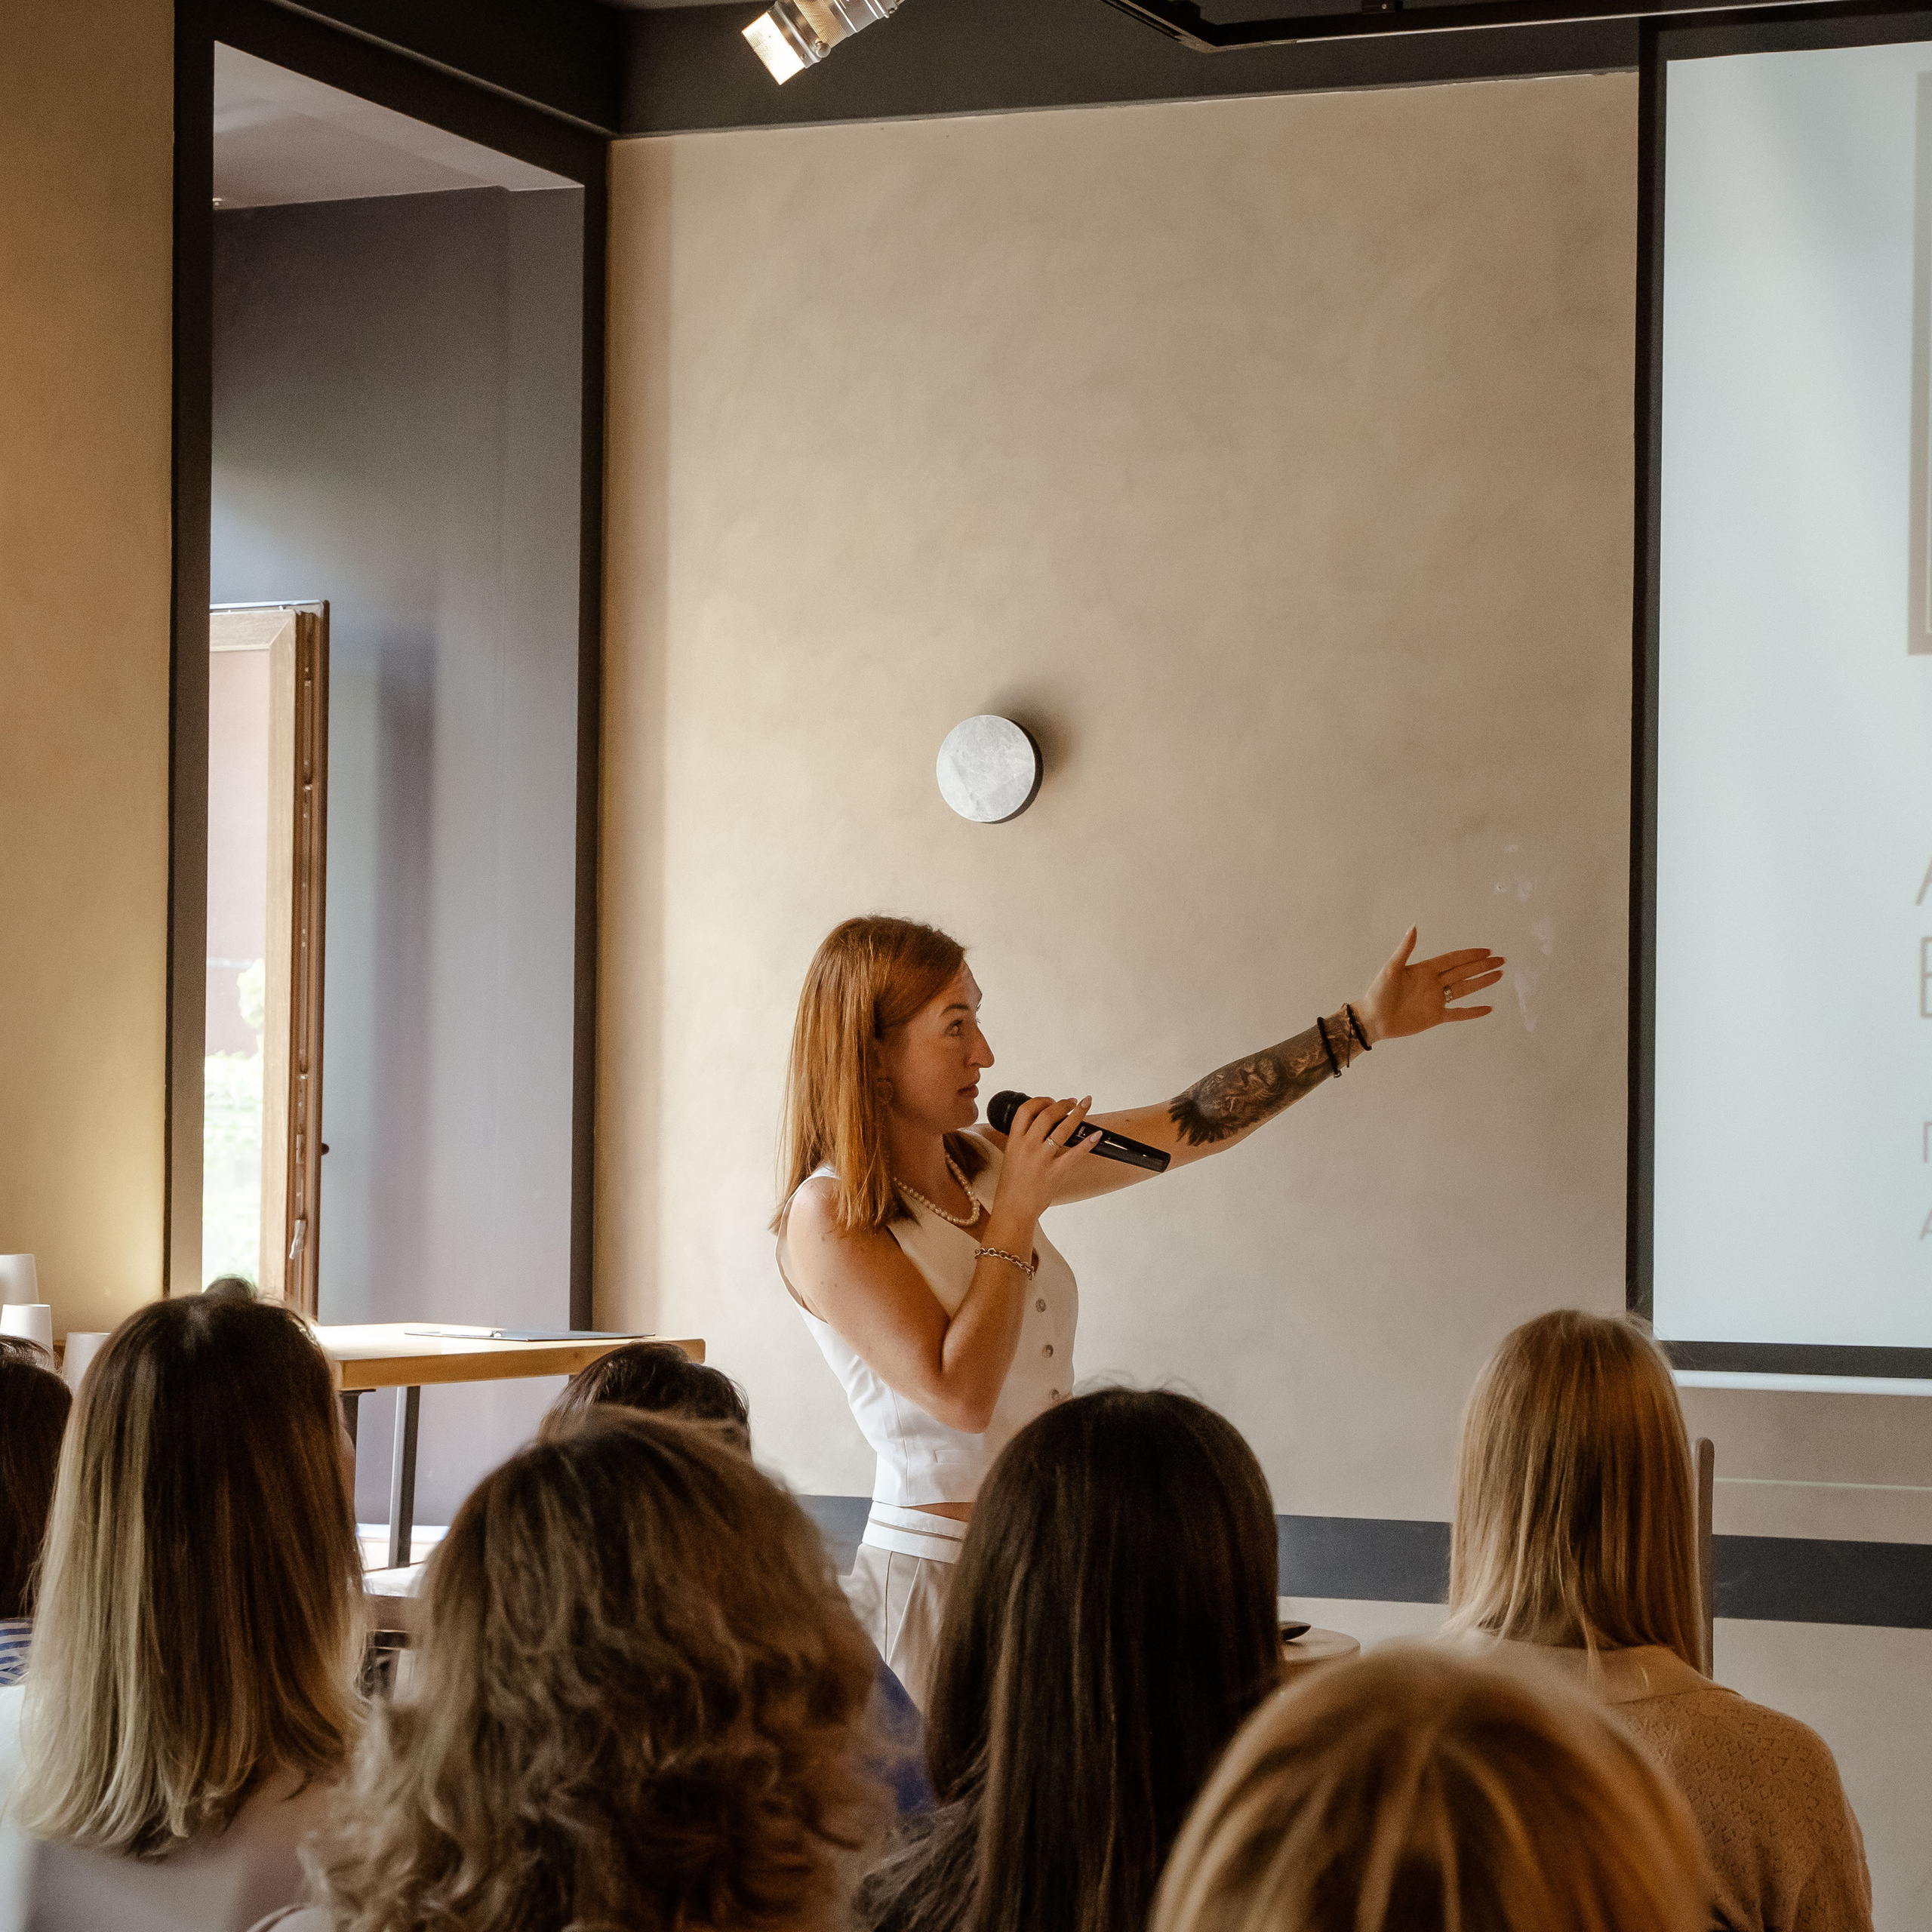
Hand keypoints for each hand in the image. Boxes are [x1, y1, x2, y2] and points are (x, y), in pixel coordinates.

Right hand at [991, 1095, 1099, 1226]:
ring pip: (1062, 1129)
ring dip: (1076, 1114)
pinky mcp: (1054, 1172)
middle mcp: (1027, 1146)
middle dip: (1062, 1104)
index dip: (1040, 1100)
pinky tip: (1096, 1134)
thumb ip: (1023, 1140)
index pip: (1025, 1110)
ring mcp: (1041, 1159)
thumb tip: (1041, 1126)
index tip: (1050, 1100)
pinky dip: (1087, 1143)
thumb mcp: (1011, 1156)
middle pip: (1047, 1115)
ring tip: (1084, 1105)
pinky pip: (1074, 1154)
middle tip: (1071, 1102)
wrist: (1013, 1210)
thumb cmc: (1012, 1186)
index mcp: (1014, 1141)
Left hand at [1357, 928, 1504, 1042]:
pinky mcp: (1435, 1016)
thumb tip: (1414, 926)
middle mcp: (1434, 983)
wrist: (1372, 1020)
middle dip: (1482, 966)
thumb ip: (1405, 949)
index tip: (1487, 951)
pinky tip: (1488, 1009)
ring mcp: (1436, 1000)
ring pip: (1464, 989)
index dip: (1470, 955)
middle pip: (1464, 972)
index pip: (1453, 960)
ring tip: (1499, 975)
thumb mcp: (1391, 968)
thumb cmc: (1378, 993)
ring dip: (1482, 982)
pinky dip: (1473, 1011)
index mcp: (1425, 970)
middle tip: (1501, 960)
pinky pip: (1458, 1013)